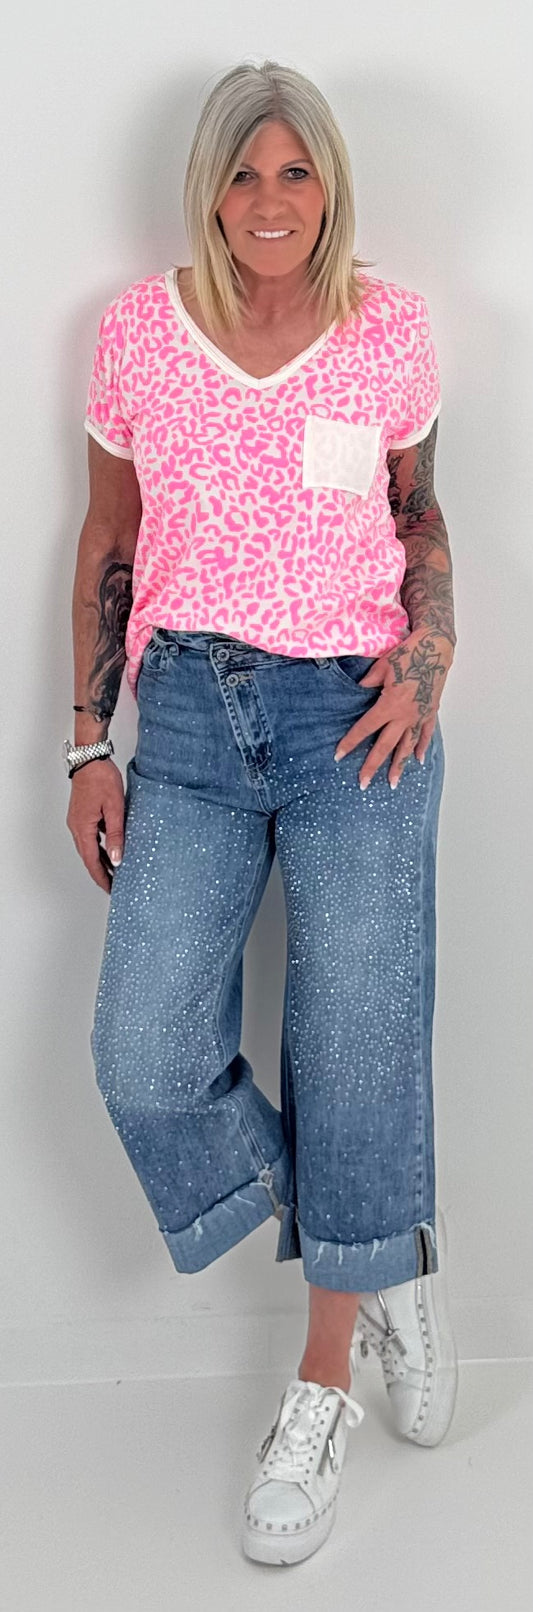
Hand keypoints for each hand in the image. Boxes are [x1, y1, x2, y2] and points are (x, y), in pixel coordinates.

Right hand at [66, 758, 124, 891]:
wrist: (90, 758)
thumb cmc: (101, 778)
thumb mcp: (114, 808)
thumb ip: (116, 835)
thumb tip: (117, 859)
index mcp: (83, 828)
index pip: (93, 861)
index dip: (102, 878)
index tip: (111, 890)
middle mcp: (77, 827)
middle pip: (88, 857)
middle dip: (101, 873)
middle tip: (114, 885)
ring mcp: (77, 821)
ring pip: (89, 847)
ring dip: (100, 860)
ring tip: (114, 872)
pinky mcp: (81, 814)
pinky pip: (90, 837)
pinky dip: (99, 847)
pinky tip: (110, 848)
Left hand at [333, 628, 453, 788]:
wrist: (436, 648)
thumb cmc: (408, 654)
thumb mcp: (382, 666)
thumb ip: (368, 682)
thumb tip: (358, 690)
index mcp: (389, 704)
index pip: (365, 728)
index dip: (350, 742)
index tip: (339, 755)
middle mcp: (404, 715)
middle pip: (385, 746)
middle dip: (372, 766)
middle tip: (363, 783)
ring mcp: (419, 716)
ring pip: (406, 747)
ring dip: (398, 766)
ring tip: (391, 783)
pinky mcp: (430, 713)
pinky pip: (425, 735)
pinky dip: (421, 748)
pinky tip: (417, 760)